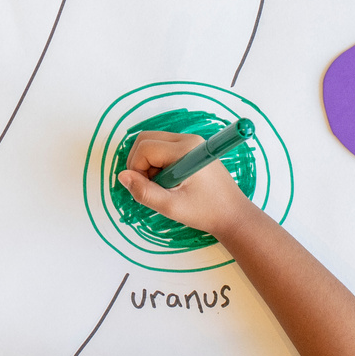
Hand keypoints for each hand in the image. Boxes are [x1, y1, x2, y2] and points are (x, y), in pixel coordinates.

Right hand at [118, 130, 260, 235]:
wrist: (233, 215)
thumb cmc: (206, 212)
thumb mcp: (171, 207)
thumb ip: (144, 192)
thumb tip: (121, 176)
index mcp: (184, 150)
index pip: (144, 148)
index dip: (136, 169)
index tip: (145, 190)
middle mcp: (188, 140)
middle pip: (145, 140)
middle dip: (139, 163)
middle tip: (150, 187)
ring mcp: (191, 143)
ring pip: (152, 144)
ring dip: (148, 165)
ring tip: (163, 187)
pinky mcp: (191, 149)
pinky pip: (163, 149)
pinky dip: (158, 165)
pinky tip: (170, 183)